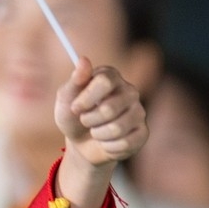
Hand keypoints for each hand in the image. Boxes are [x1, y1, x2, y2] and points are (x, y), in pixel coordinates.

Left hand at [51, 56, 144, 207]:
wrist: (81, 143)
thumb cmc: (73, 116)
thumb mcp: (66, 99)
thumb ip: (74, 81)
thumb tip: (83, 60)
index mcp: (110, 77)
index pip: (105, 81)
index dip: (87, 98)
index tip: (75, 108)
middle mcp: (129, 91)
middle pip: (109, 108)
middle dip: (89, 120)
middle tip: (85, 120)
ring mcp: (139, 111)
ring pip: (116, 128)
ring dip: (98, 134)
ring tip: (95, 131)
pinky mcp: (142, 132)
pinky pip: (124, 143)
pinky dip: (108, 147)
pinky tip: (107, 142)